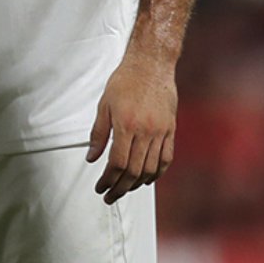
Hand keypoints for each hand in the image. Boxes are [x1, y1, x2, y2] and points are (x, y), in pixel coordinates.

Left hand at [87, 41, 178, 203]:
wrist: (151, 66)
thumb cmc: (124, 82)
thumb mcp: (103, 106)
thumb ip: (98, 134)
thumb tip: (92, 158)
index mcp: (126, 126)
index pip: (118, 163)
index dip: (109, 179)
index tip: (100, 187)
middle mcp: (146, 132)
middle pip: (135, 170)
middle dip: (121, 187)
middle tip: (110, 196)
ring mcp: (161, 132)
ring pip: (152, 168)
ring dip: (138, 183)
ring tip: (125, 188)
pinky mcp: (171, 130)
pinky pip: (167, 158)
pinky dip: (157, 172)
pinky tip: (147, 178)